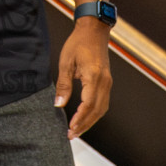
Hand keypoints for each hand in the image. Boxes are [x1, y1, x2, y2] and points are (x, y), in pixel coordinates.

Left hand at [56, 19, 112, 139]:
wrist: (94, 31)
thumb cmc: (78, 43)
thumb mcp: (66, 63)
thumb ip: (63, 85)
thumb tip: (58, 105)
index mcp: (94, 77)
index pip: (88, 105)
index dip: (79, 119)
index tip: (70, 128)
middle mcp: (104, 82)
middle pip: (97, 111)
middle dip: (84, 125)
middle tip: (71, 135)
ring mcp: (107, 82)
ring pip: (102, 109)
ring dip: (90, 121)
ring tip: (77, 130)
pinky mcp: (107, 82)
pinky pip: (103, 102)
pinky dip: (95, 113)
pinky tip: (85, 117)